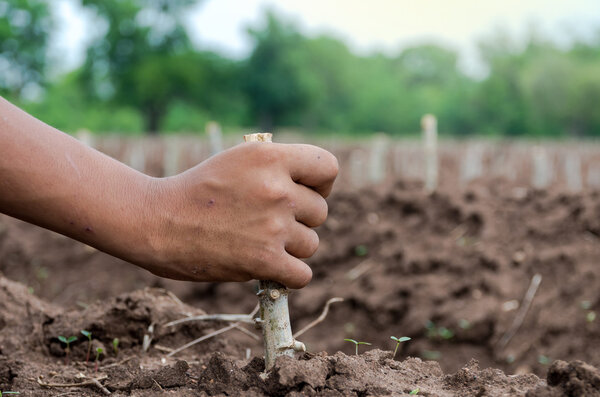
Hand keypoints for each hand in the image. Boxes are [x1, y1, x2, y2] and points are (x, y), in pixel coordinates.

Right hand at [142, 142, 337, 288]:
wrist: (156, 221)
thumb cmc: (197, 191)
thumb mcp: (237, 160)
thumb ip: (277, 167)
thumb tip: (315, 189)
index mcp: (270, 157)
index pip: (327, 168)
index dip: (321, 183)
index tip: (305, 192)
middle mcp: (277, 188)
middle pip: (320, 211)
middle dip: (300, 219)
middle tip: (267, 222)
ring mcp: (272, 225)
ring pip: (310, 244)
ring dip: (290, 248)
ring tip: (258, 242)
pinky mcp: (264, 260)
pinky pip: (302, 274)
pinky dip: (289, 276)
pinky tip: (271, 268)